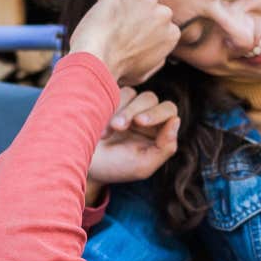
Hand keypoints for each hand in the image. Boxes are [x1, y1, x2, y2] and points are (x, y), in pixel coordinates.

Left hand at [67, 0, 180, 85]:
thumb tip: (158, 49)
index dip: (139, 29)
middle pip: (147, 7)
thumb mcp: (144, 71)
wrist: (98, 59)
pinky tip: (102, 10)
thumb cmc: (117, 70)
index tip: (126, 39)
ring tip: (108, 23)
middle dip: (133, 14)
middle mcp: (165, 14)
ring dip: (121, 3)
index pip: (156, 23)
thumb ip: (156, 55)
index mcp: (171, 34)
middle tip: (115, 30)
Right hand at [86, 87, 179, 203]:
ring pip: (133, 94)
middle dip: (135, 110)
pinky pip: (116, 92)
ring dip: (120, 112)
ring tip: (106, 133)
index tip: (140, 122)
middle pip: (151, 99)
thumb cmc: (115, 168)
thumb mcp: (143, 165)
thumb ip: (165, 147)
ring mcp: (128, 107)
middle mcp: (146, 117)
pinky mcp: (111, 100)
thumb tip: (176, 121)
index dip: (157, 113)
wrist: (84, 165)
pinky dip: (108, 106)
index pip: (169, 112)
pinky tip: (99, 124)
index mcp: (159, 132)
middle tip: (119, 126)